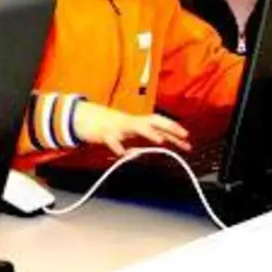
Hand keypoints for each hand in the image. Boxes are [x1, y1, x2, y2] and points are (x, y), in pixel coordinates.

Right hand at [72, 103, 192, 155]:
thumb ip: (144, 137)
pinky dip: (117, 146)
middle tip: (183, 136)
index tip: (188, 139)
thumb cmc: (109, 126)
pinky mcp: (104, 133)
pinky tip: (123, 153)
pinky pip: (111, 139)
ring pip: (135, 126)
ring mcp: (118, 126)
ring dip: (148, 132)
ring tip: (160, 141)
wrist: (83, 118)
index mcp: (137, 122)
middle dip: (169, 126)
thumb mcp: (129, 132)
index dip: (174, 129)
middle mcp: (130, 122)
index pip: (159, 123)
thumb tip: (164, 142)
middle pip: (153, 120)